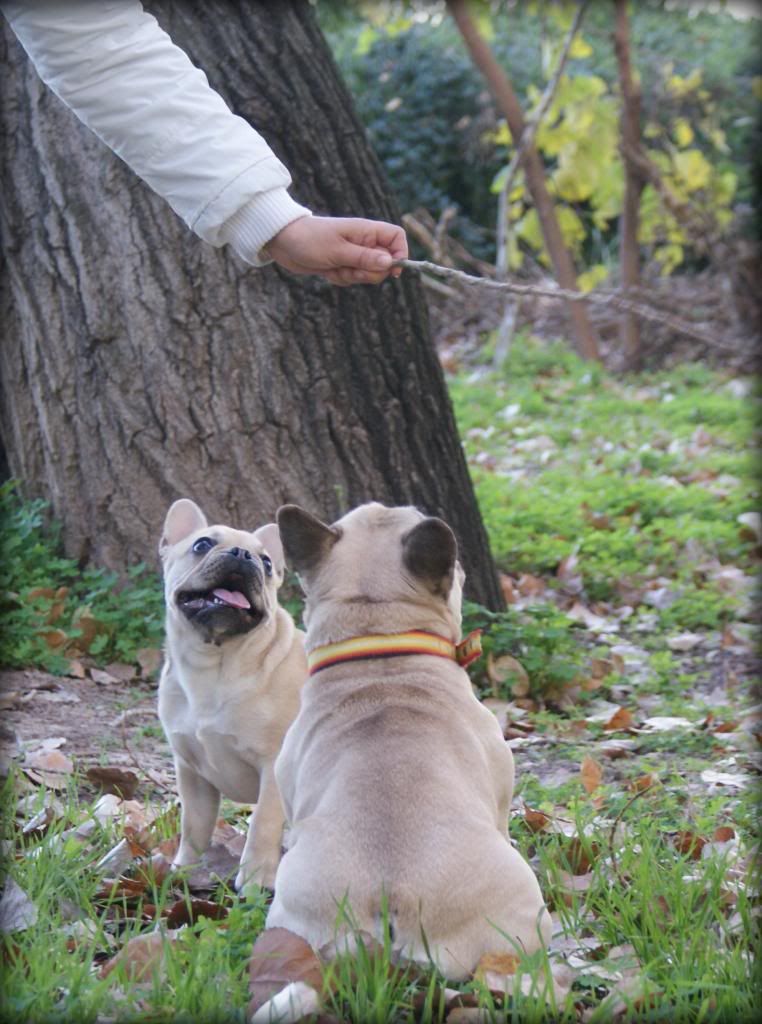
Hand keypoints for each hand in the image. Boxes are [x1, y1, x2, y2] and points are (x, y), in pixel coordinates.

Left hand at [266, 216, 407, 284]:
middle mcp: (364, 242)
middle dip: (368, 273)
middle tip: (349, 268)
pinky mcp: (344, 265)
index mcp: (366, 231)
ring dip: (352, 277)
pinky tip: (327, 271)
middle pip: (384, 263)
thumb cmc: (309, 240)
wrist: (283, 241)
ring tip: (333, 267)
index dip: (400, 253)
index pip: (396, 237)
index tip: (393, 271)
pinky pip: (353, 279)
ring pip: (368, 274)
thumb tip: (390, 263)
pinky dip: (341, 279)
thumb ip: (364, 258)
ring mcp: (354, 254)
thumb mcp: (337, 251)